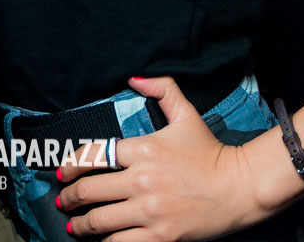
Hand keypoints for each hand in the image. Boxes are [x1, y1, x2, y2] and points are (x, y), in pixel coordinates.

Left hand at [54, 77, 270, 240]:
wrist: (240, 187)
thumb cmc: (211, 152)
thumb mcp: (186, 115)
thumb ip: (162, 90)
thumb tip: (134, 78)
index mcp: (144, 149)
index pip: (94, 154)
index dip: (71, 165)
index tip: (63, 173)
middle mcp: (142, 180)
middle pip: (89, 190)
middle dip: (69, 197)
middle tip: (63, 200)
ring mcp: (151, 211)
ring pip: (99, 220)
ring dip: (81, 224)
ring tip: (74, 225)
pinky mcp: (161, 236)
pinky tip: (102, 240)